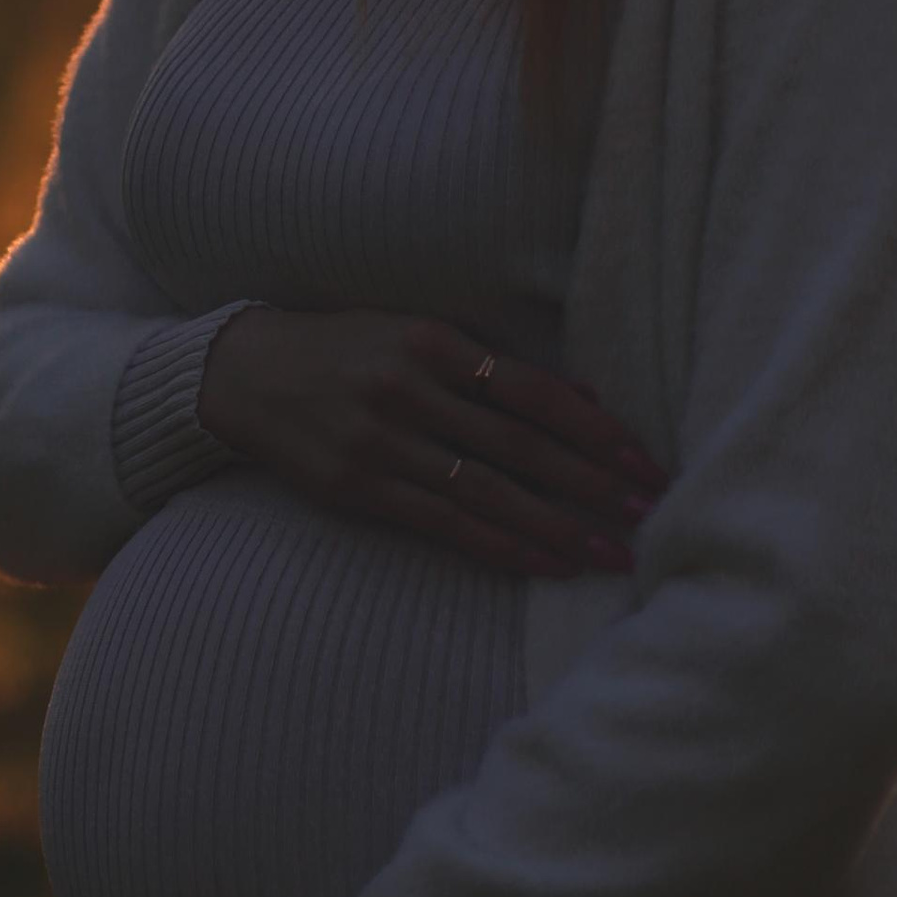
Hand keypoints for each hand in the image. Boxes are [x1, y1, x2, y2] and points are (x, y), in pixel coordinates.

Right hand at [196, 306, 663, 575]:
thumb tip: (584, 403)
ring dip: (556, 527)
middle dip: (589, 485)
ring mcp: (381, 444)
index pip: (531, 392)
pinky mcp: (358, 489)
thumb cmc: (351, 349)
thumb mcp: (418, 333)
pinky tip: (545, 563)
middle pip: (519, 447)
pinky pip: (444, 525)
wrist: (249, 374)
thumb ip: (492, 367)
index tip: (640, 460)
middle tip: (646, 512)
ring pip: (487, 494)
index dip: (592, 430)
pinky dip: (500, 546)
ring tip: (609, 552)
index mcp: (432, 343)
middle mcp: (408, 392)